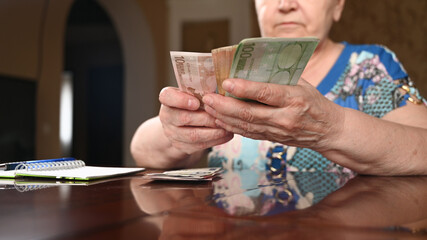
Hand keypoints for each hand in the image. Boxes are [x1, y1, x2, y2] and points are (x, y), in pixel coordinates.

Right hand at [159, 87, 233, 154]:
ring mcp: (172, 133)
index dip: (181, 100)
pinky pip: (199, 145)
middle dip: (206, 118)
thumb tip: (221, 94)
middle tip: (222, 116)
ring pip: (193, 135)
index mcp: (167, 98)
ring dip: (213, 132)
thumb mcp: (192, 92)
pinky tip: (227, 135)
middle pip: (184, 118)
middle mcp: (166, 116)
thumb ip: (201, 91)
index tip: (196, 103)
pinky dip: (215, 140)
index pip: (168, 96)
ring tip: (227, 128)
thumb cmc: (191, 102)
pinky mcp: (181, 146)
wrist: (181, 123)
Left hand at [201, 78, 344, 150]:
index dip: (245, 89)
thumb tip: (252, 65)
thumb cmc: (314, 101)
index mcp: (294, 99)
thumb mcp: (302, 83)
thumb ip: (279, 76)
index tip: (226, 82)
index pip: (266, 93)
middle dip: (225, 106)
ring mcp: (278, 131)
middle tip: (207, 98)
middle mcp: (285, 117)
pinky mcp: (273, 139)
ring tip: (208, 109)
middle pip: (250, 113)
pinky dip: (232, 127)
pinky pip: (249, 134)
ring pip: (246, 126)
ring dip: (224, 117)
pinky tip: (219, 121)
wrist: (328, 129)